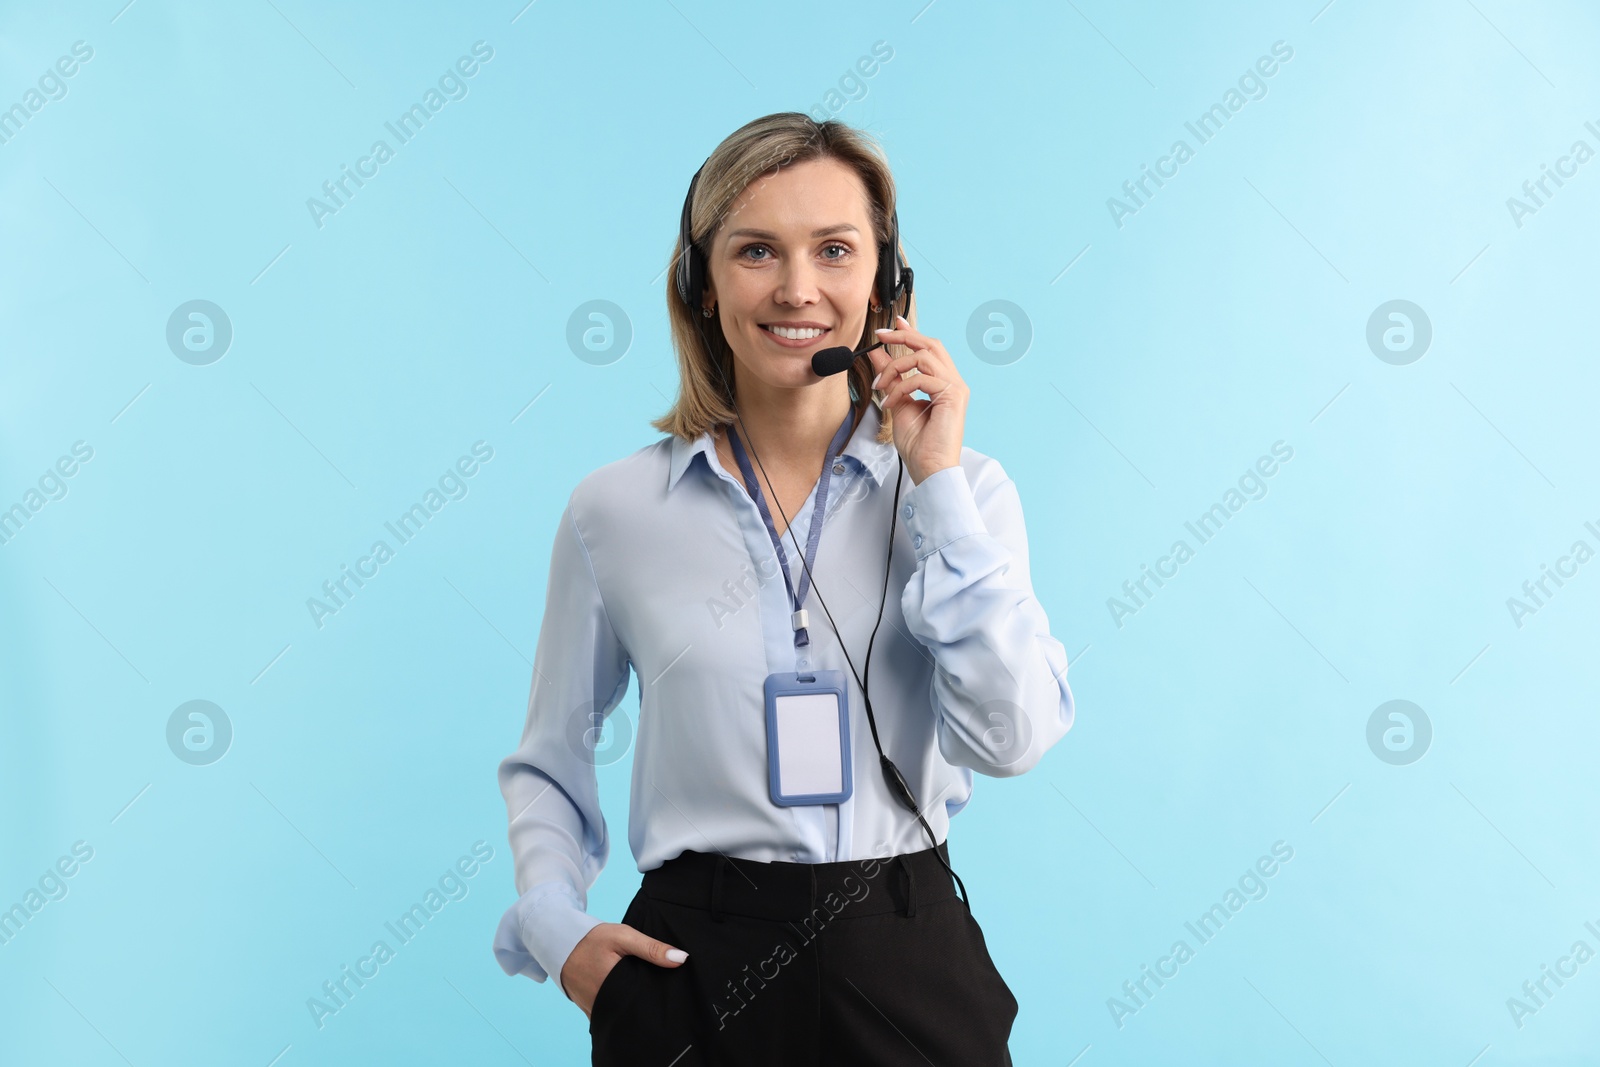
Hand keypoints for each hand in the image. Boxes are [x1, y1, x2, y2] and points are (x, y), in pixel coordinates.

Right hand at [559, 921, 688, 1018]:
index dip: (660, 993)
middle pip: (636, 1007)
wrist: (560, 944)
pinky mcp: (592, 1011)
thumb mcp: (623, 937)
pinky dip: (622, 1005)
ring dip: (634, 1002)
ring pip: (624, 1012)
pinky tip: (630, 992)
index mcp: (613, 987)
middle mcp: (604, 1004)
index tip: (671, 984)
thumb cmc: (591, 940)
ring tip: (645, 988)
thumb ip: (651, 948)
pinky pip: (612, 1013)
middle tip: (659, 985)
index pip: (646, 998)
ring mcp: (596, 1011)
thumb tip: (681, 959)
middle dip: (648, 998)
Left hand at [867, 314, 968, 484]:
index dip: (910, 333)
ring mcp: (955, 388)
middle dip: (903, 336)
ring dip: (895, 367)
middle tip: (879, 336)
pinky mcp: (953, 396)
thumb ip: (890, 378)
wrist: (929, 469)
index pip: (929, 348)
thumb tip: (876, 354)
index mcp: (943, 383)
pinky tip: (890, 403)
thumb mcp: (897, 403)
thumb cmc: (918, 445)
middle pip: (930, 344)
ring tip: (881, 386)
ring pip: (923, 357)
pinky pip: (921, 378)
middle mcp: (953, 382)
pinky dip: (900, 388)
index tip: (891, 325)